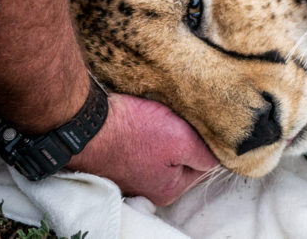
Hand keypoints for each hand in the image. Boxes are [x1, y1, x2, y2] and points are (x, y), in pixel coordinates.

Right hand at [69, 93, 218, 204]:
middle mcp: (150, 186)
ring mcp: (132, 171)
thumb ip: (205, 154)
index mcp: (169, 189)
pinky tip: (143, 118)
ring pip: (164, 147)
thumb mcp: (182, 140)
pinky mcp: (119, 154)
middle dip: (184, 135)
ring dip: (165, 129)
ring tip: (158, 116)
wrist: (87, 123)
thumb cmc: (133, 132)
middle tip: (177, 118)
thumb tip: (219, 157)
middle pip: (183, 156)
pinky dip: (146, 127)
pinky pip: (144, 140)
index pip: (204, 164)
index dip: (205, 141)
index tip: (197, 124)